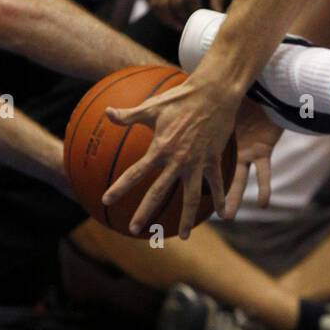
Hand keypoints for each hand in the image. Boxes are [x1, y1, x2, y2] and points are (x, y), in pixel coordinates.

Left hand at [102, 71, 249, 237]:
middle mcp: (178, 160)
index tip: (107, 200)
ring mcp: (198, 162)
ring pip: (191, 197)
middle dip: (145, 212)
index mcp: (161, 148)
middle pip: (159, 193)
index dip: (120, 187)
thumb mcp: (153, 105)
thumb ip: (129, 115)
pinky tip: (222, 214)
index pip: (135, 172)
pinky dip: (220, 199)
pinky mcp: (214, 160)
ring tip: (183, 236)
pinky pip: (217, 185)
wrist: (215, 93)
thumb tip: (107, 113)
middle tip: (134, 228)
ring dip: (187, 219)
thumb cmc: (182, 97)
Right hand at [150, 0, 225, 27]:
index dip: (194, 12)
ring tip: (180, 26)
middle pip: (175, 2)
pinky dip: (160, 15)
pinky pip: (153, 3)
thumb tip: (219, 15)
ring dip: (170, 19)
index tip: (201, 21)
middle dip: (183, 18)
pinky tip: (170, 21)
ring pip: (161, 4)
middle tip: (191, 26)